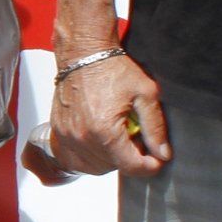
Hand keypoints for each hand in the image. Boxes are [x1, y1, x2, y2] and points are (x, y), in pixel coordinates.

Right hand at [48, 48, 169, 177]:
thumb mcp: (146, 94)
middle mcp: (82, 138)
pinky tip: (101, 144)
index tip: (157, 160)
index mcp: (105, 131)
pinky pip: (74, 159)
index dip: (149, 166)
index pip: (131, 166)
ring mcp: (67, 136)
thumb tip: (162, 154)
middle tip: (138, 140)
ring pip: (93, 167)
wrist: (83, 54)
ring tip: (119, 140)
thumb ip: (155, 128)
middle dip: (130, 160)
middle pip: (113, 168)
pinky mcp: (59, 132)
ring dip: (110, 161)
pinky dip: (89, 158)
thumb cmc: (113, 69)